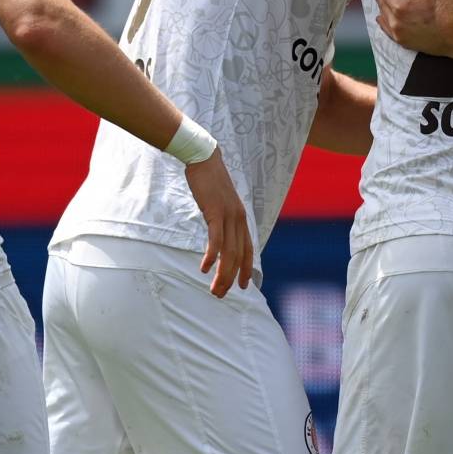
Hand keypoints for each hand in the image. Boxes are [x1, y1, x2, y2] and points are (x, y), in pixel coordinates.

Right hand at [182, 149, 252, 296]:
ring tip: (213, 289)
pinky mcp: (215, 211)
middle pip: (238, 256)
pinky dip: (212, 256)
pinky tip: (205, 268)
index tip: (243, 287)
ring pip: (229, 252)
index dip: (247, 270)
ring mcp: (228, 215)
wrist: (204, 159)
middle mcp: (239, 219)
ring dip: (222, 274)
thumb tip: (219, 233)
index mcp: (241, 218)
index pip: (248, 250)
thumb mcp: (220, 203)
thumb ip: (222, 219)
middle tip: (219, 295)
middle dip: (231, 279)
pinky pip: (216, 239)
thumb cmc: (210, 182)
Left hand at [373, 0, 452, 56]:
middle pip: (381, 4)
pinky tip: (381, 17)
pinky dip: (383, 20)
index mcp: (400, 7)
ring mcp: (397, 34)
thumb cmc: (444, 11)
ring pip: (383, 16)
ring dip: (382, 5)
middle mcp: (395, 22)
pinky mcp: (402, 42)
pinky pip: (386, 29)